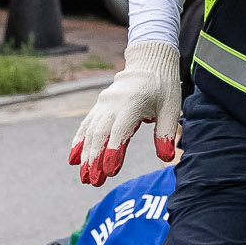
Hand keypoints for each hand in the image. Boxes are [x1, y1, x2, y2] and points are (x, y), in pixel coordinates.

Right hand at [69, 40, 183, 186]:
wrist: (149, 63)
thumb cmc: (163, 87)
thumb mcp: (171, 108)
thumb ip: (166, 133)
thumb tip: (166, 158)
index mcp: (133, 104)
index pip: (120, 130)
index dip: (114, 151)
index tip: (110, 171)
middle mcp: (113, 104)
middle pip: (101, 134)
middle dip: (95, 159)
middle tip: (93, 181)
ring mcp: (104, 104)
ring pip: (91, 131)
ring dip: (86, 155)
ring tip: (84, 177)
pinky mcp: (100, 106)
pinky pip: (86, 124)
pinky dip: (79, 141)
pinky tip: (74, 159)